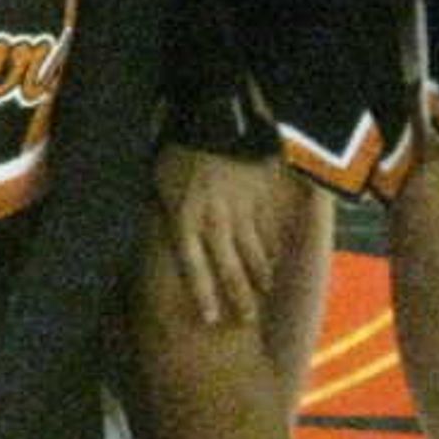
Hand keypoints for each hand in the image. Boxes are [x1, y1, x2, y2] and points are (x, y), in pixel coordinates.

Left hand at [164, 149, 293, 325]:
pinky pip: (270, 228)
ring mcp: (242, 211)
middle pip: (229, 268)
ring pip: (255, 252)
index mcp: (186, 219)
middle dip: (239, 298)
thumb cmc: (179, 150)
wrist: (213, 118)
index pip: (195, 267)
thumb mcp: (160, 181)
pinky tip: (277, 257)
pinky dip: (274, 245)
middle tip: (247, 321)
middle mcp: (215, 222)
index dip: (203, 295)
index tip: (211, 320)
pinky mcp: (262, 199)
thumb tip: (171, 232)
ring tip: (264, 291)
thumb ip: (168, 212)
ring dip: (260, 275)